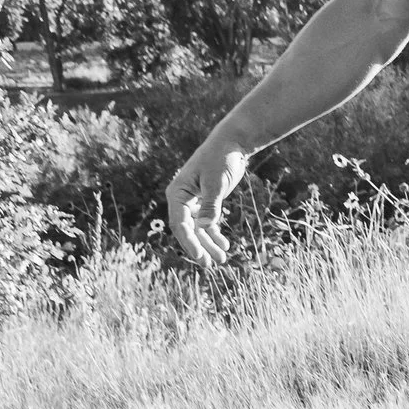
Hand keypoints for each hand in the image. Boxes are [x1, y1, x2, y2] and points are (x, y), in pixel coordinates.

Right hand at [165, 135, 251, 267]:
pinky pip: (207, 223)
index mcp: (177, 193)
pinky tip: (224, 246)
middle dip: (198, 248)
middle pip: (187, 230)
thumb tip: (204, 226)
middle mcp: (181, 199)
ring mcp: (193, 202)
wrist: (231, 144)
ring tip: (221, 260)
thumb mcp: (216, 182)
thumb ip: (211, 204)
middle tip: (209, 265)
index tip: (199, 257)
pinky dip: (215, 235)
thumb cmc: (220, 158)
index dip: (188, 242)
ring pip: (198, 229)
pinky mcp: (206, 202)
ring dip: (209, 244)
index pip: (179, 224)